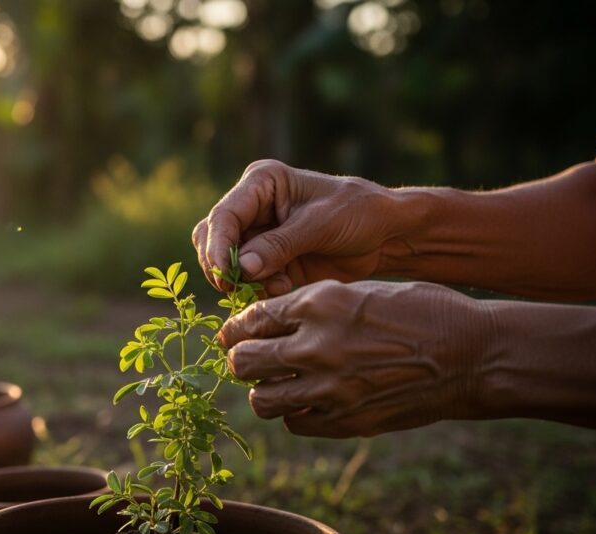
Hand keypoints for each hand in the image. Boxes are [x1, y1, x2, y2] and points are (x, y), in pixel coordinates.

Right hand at [192, 160, 407, 294]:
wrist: (384, 235)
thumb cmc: (357, 213)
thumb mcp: (319, 225)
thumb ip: (279, 246)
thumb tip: (242, 269)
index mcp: (261, 183)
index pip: (223, 215)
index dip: (218, 246)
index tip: (224, 275)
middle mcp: (251, 207)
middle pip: (211, 238)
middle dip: (222, 266)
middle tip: (239, 288)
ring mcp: (256, 234)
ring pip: (223, 262)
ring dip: (242, 280)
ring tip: (277, 285)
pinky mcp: (266, 260)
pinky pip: (245, 279)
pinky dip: (257, 288)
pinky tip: (285, 286)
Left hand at [218, 280, 495, 437]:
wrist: (471, 355)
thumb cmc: (420, 311)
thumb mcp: (360, 290)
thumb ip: (310, 305)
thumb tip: (265, 321)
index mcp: (320, 303)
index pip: (250, 319)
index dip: (234, 327)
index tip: (231, 333)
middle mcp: (317, 346)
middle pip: (243, 361)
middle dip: (240, 359)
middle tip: (248, 358)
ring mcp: (330, 389)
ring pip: (261, 400)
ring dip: (263, 389)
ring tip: (276, 382)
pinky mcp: (346, 422)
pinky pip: (294, 423)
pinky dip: (294, 412)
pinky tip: (307, 400)